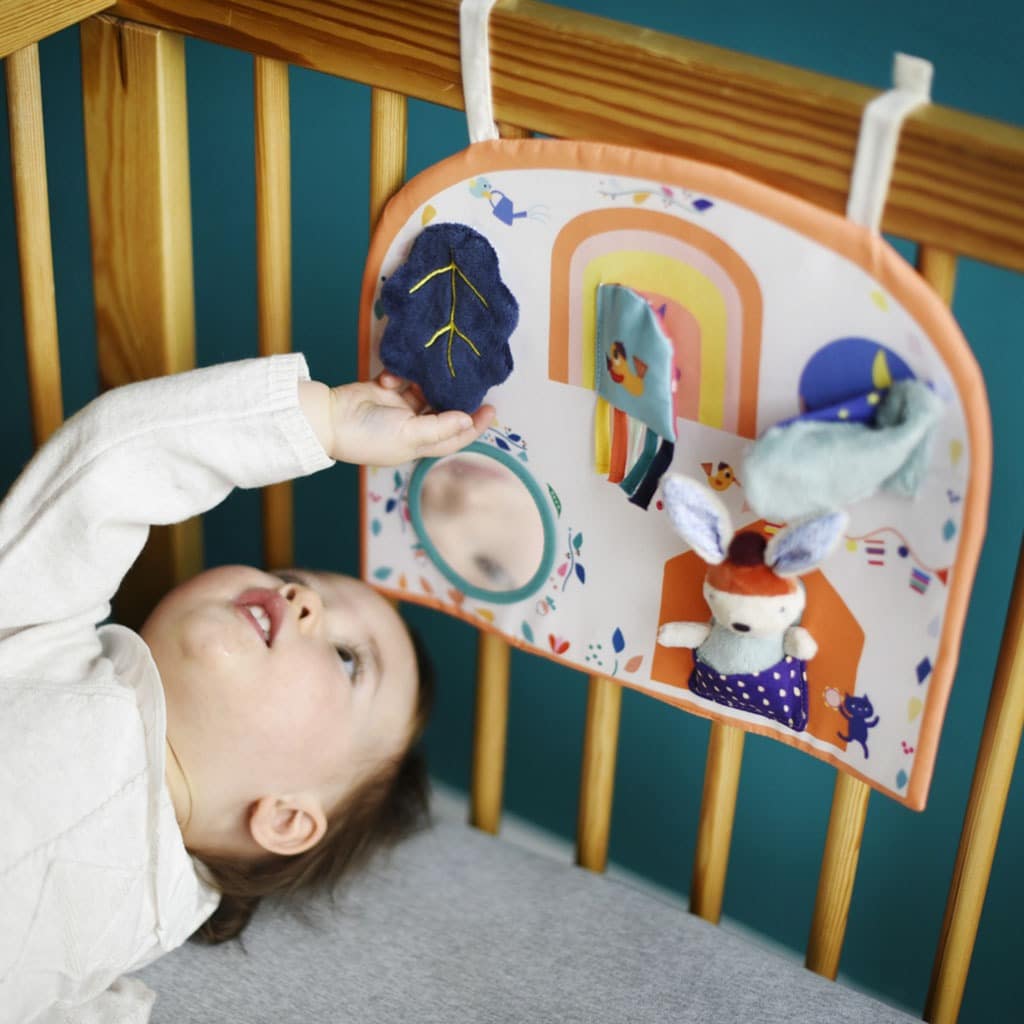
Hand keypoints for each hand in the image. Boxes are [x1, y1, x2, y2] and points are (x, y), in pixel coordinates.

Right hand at [301, 373, 494, 465]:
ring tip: (427, 373)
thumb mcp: (409, 435)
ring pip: (425, 391)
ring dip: (425, 382)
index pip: (456, 436)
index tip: (491, 409)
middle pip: (444, 411)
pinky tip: (389, 378)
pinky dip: (400, 375)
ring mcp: (399, 408)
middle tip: (467, 378)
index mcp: (421, 444)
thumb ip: (440, 428)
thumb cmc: (369, 435)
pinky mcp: (386, 390)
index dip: (475, 425)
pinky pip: (403, 378)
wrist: (328, 419)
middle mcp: (414, 427)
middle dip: (454, 397)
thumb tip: (468, 420)